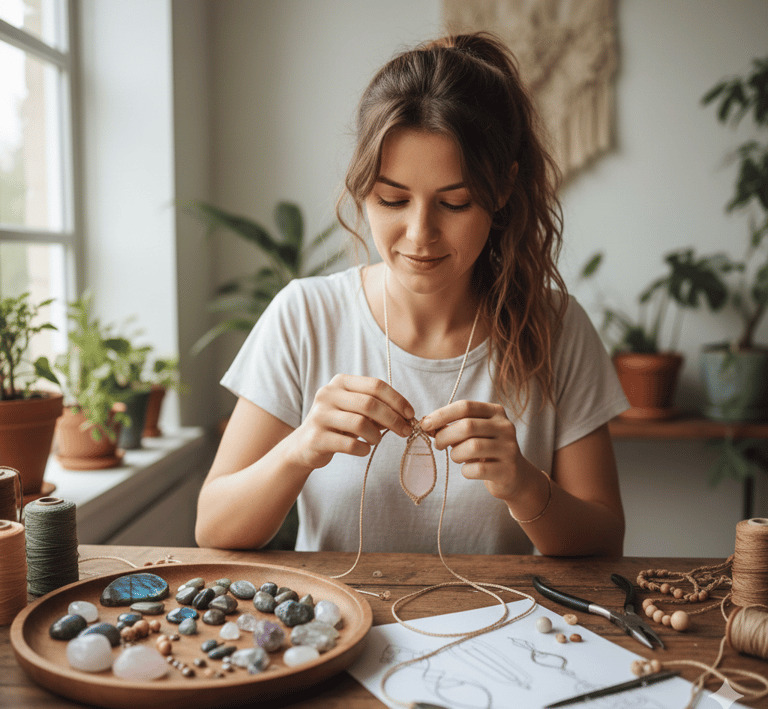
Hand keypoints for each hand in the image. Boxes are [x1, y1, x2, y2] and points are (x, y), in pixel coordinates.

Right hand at [289, 374, 414, 470]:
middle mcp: (328, 394)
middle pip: (370, 404)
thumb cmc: (337, 425)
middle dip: (393, 419)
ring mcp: (320, 416)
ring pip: (360, 423)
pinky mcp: (316, 438)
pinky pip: (349, 445)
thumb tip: (406, 416)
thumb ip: (376, 407)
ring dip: (376, 435)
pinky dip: (363, 449)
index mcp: (340, 382)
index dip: (397, 400)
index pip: (376, 385)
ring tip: (377, 441)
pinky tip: (364, 450)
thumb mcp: (354, 409)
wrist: (304, 445)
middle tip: (405, 431)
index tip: (410, 414)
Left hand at [421, 400, 525, 500]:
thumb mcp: (474, 433)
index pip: (465, 406)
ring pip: (472, 447)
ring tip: (456, 457)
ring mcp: (509, 449)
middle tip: (438, 444)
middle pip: (467, 426)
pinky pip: (477, 469)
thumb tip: (428, 424)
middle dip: (445, 435)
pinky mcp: (507, 470)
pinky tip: (468, 470)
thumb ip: (454, 426)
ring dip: (455, 454)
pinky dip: (466, 470)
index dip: (442, 414)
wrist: (514, 476)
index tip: (426, 424)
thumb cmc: (486, 450)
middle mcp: (505, 427)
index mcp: (496, 412)